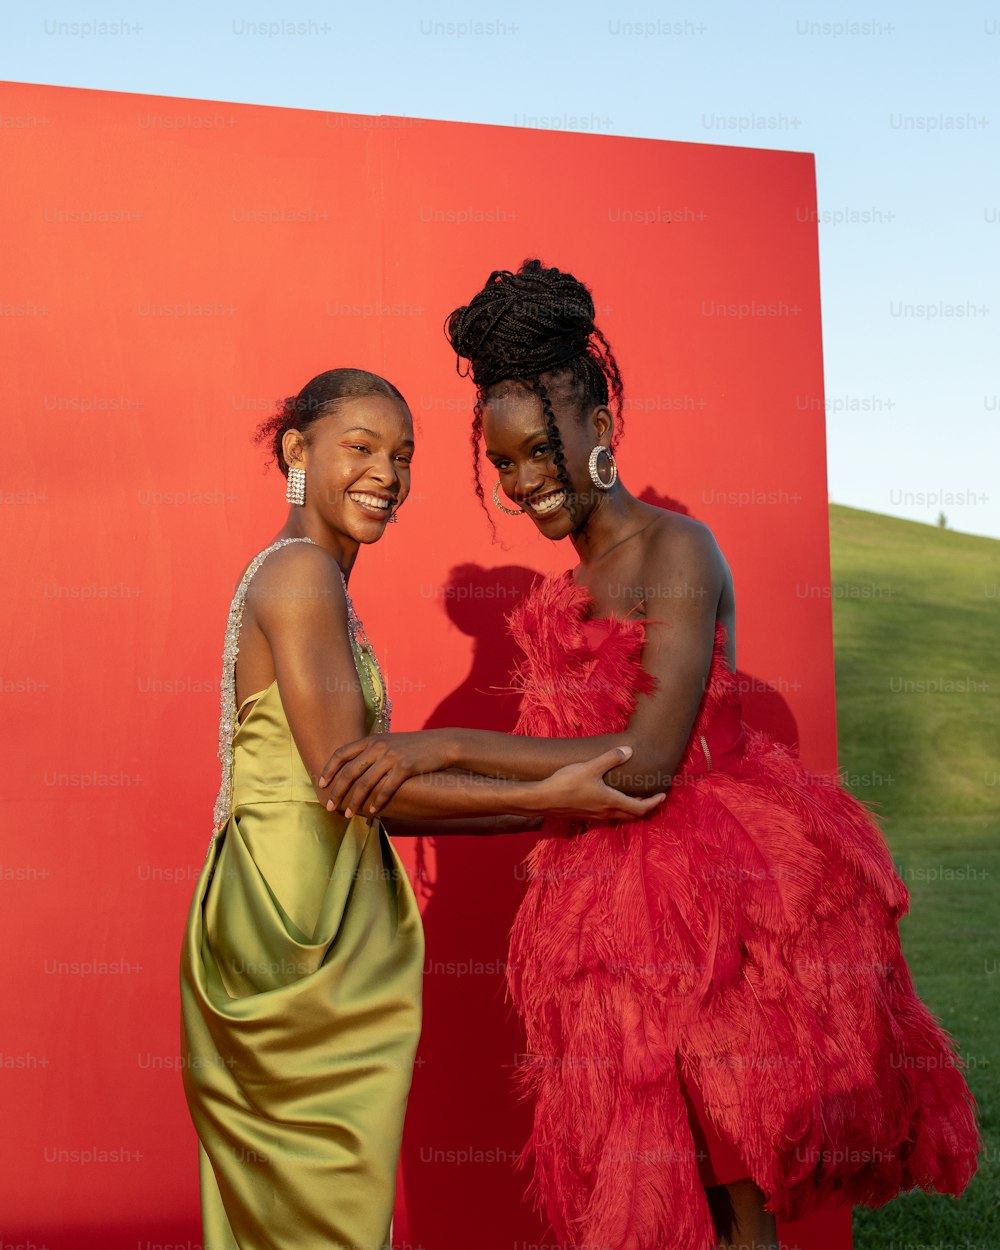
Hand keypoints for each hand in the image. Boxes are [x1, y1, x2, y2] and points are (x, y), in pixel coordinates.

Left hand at [319, 730, 454, 816]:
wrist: (442, 744)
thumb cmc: (414, 747)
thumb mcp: (389, 743)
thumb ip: (371, 752)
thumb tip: (352, 768)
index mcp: (371, 740)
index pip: (341, 753)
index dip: (328, 769)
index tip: (321, 784)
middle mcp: (378, 746)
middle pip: (349, 771)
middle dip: (337, 791)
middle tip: (329, 807)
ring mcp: (391, 756)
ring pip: (365, 783)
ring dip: (354, 802)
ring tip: (348, 815)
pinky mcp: (405, 767)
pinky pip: (386, 788)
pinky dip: (378, 802)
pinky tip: (373, 813)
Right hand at [535, 746, 665, 821]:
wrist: (543, 800)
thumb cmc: (566, 784)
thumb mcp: (590, 767)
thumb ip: (610, 758)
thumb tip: (629, 750)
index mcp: (611, 801)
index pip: (641, 808)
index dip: (654, 803)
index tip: (663, 796)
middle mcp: (606, 812)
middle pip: (632, 815)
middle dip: (645, 807)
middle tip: (652, 797)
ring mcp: (595, 815)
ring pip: (620, 816)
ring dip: (631, 808)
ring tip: (635, 796)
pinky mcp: (586, 814)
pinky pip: (608, 814)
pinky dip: (617, 808)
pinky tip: (611, 798)